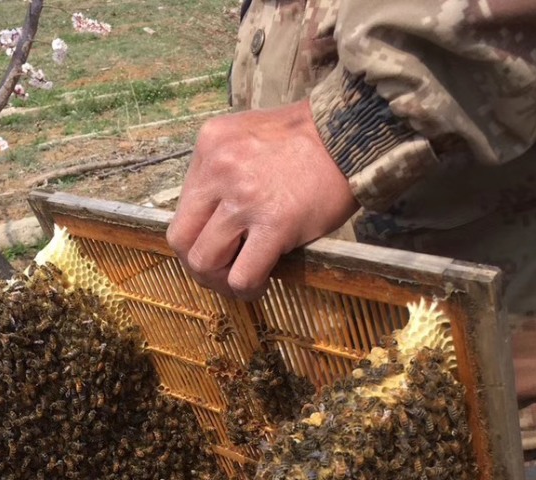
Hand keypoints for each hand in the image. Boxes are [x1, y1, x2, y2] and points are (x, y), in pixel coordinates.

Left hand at [167, 99, 357, 300]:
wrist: (352, 135)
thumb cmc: (307, 140)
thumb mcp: (249, 137)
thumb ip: (223, 171)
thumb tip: (212, 220)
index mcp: (210, 147)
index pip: (182, 209)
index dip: (196, 237)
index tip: (218, 246)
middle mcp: (219, 169)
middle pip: (182, 240)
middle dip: (199, 265)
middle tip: (222, 272)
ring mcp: (244, 198)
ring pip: (205, 262)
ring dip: (221, 281)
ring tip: (243, 279)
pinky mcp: (274, 224)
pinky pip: (242, 276)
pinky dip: (247, 289)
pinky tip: (263, 283)